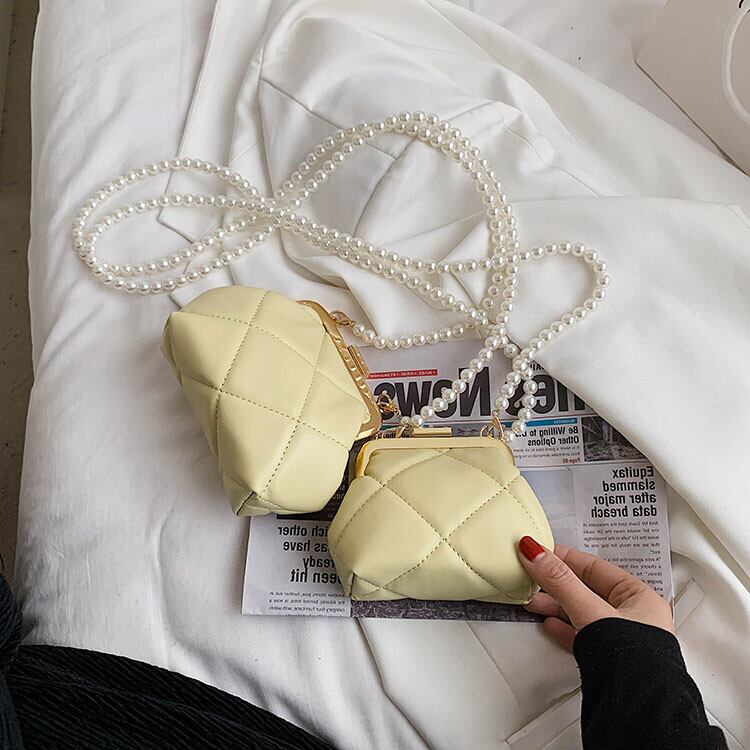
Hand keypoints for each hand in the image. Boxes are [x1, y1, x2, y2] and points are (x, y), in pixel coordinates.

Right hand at [517, 537, 673, 650]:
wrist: (637, 709)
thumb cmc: (633, 663)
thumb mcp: (589, 611)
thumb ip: (560, 581)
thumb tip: (537, 554)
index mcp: (640, 598)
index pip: (595, 567)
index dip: (565, 557)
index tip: (540, 552)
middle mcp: (635, 617)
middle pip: (587, 590)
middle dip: (555, 583)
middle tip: (531, 575)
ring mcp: (622, 640)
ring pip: (582, 613)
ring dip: (555, 606)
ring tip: (533, 600)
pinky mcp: (610, 661)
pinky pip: (582, 635)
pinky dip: (563, 627)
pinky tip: (550, 625)